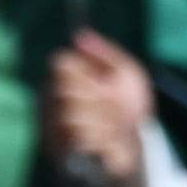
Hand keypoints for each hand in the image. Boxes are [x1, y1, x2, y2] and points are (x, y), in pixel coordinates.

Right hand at [44, 32, 152, 186]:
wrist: (136, 145)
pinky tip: (105, 142)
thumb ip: (104, 52)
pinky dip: (100, 140)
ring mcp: (50, 127)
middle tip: (108, 109)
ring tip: (108, 128)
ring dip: (100, 122)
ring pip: (71, 116)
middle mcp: (49, 101)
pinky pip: (78, 139)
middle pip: (63, 88)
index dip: (84, 72)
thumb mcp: (127, 73)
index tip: (101, 82)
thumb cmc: (129, 107)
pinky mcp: (57, 151)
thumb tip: (78, 36)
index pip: (60, 62)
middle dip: (94, 99)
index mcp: (63, 79)